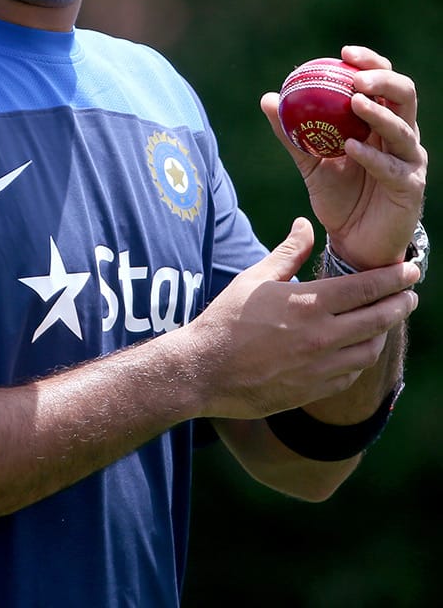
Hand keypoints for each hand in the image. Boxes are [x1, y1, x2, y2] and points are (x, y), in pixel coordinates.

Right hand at [188, 218, 418, 420]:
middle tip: (411, 295)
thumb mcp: (254, 279)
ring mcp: (319, 367)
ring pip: (370, 350)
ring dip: (383, 332)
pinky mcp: (313, 390)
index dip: (393, 278)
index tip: (410, 270)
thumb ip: (287, 253)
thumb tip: (305, 224)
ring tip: (386, 320)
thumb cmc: (225, 320)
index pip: (366, 288)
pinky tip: (357, 348)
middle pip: (378, 318)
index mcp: (308, 304)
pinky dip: (361, 359)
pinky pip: (351, 374)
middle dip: (401, 303)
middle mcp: (321, 337)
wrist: (204, 370)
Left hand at [260, 45, 426, 269]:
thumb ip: (292, 133)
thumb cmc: (339, 197)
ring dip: (379, 114)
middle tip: (356, 78)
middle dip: (383, 80)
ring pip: (403, 129)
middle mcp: (401, 136)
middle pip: (405, 95)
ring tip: (355, 103)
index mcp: (381, 122)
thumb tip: (268, 98)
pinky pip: (393, 168)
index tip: (344, 53)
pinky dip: (373, 156)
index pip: (384, 82)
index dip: (370, 63)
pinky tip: (352, 147)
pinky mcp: (410, 188)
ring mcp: (409, 161)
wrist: (353, 242)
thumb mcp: (310, 162)